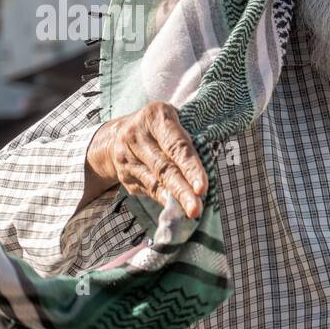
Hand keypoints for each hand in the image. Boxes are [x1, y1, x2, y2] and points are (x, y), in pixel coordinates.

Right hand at [87, 102, 206, 217]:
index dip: (191, 168)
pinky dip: (164, 200)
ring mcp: (127, 156)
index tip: (202, 188)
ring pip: (155, 182)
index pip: (177, 145)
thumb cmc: (159, 128)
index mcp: (155, 117)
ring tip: (192, 211)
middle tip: (196, 208)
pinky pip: (148, 189)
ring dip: (175, 199)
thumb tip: (212, 164)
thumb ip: (189, 138)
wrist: (117, 135)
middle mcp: (137, 136)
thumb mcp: (172, 121)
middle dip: (183, 190)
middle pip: (164, 167)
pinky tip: (176, 209)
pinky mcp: (125, 174)